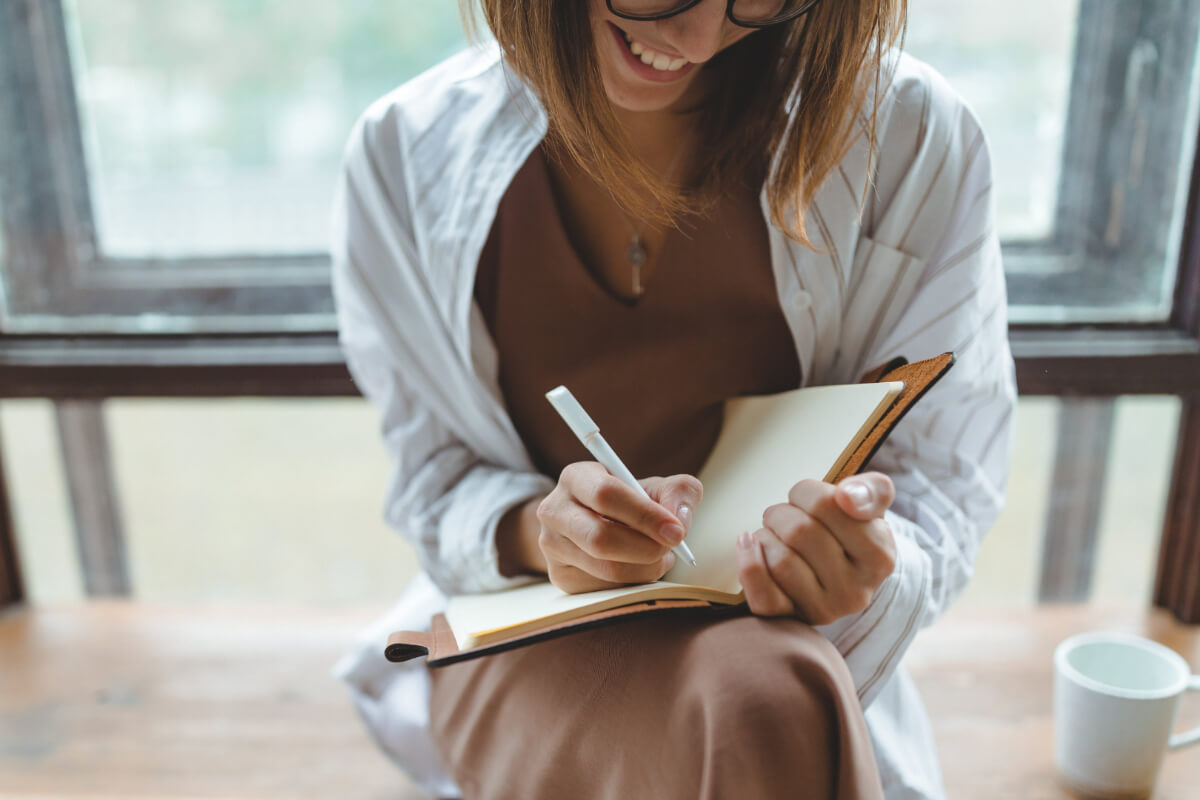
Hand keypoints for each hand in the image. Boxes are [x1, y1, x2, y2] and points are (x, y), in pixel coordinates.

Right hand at [536, 462, 702, 593]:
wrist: (598, 523)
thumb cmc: (632, 503)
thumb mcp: (657, 488)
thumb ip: (679, 492)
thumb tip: (679, 520)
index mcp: (576, 477)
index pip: (606, 495)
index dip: (644, 515)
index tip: (677, 531)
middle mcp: (554, 510)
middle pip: (600, 538)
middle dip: (646, 548)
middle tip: (671, 548)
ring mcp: (552, 546)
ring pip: (606, 569)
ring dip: (645, 568)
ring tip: (658, 556)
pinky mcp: (560, 576)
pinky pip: (605, 590)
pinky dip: (634, 583)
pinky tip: (638, 568)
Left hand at [735, 472, 896, 624]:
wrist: (840, 573)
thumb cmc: (850, 530)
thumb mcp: (870, 506)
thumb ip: (870, 490)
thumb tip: (846, 496)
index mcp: (880, 556)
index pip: (826, 504)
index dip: (806, 491)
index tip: (807, 496)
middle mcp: (856, 591)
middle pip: (798, 531)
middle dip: (782, 513)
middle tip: (785, 514)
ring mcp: (825, 610)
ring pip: (779, 560)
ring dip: (765, 536)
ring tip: (774, 533)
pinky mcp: (793, 620)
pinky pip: (763, 596)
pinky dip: (749, 564)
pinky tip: (749, 544)